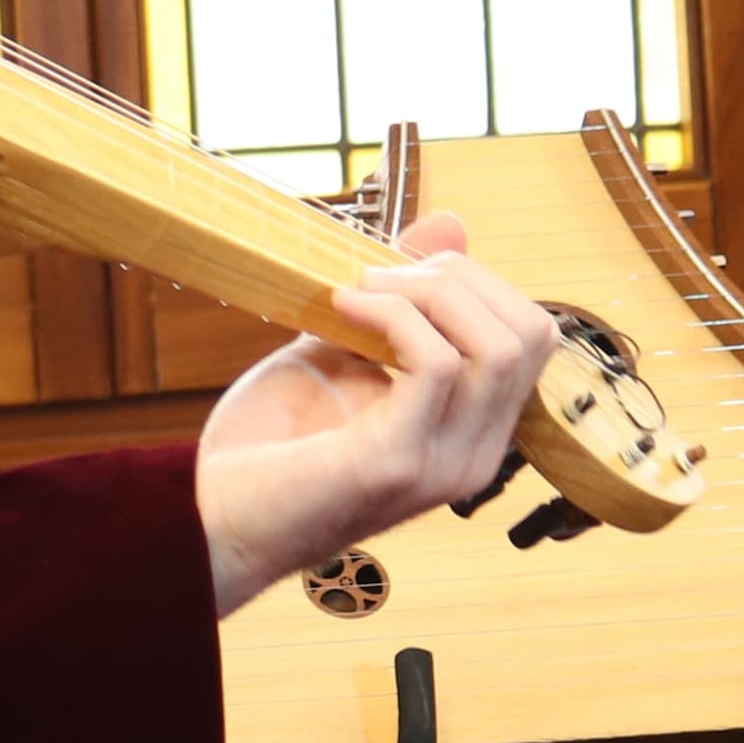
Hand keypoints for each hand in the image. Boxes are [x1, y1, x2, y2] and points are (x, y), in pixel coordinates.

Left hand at [190, 214, 558, 617]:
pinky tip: (342, 308)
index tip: (401, 268)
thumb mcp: (344, 350)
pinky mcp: (398, 462)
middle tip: (384, 274)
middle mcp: (474, 457)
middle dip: (462, 279)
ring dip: (429, 294)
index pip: (533, 339)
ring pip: (499, 348)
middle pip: (531, 335)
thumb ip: (399, 300)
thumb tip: (451, 222)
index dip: (478, 283)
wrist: (210, 521)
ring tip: (361, 289)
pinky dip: (394, 316)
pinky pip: (438, 364)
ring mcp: (442, 464)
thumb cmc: (270, 445)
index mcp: (472, 434)